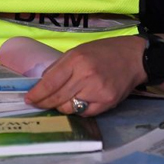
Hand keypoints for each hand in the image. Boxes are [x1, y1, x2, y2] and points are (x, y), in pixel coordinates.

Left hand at [25, 36, 146, 115]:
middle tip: (38, 104)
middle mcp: (86, 76)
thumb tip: (42, 83)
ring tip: (64, 99)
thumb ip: (60, 66)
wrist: (134, 57)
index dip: (37, 94)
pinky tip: (81, 100)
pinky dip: (79, 109)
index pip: (50, 83)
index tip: (29, 99)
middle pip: (57, 99)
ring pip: (69, 108)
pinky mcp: (107, 102)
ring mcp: (97, 91)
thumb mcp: (79, 50)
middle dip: (45, 103)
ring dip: (62, 106)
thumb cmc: (105, 51)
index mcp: (77, 60)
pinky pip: (84, 113)